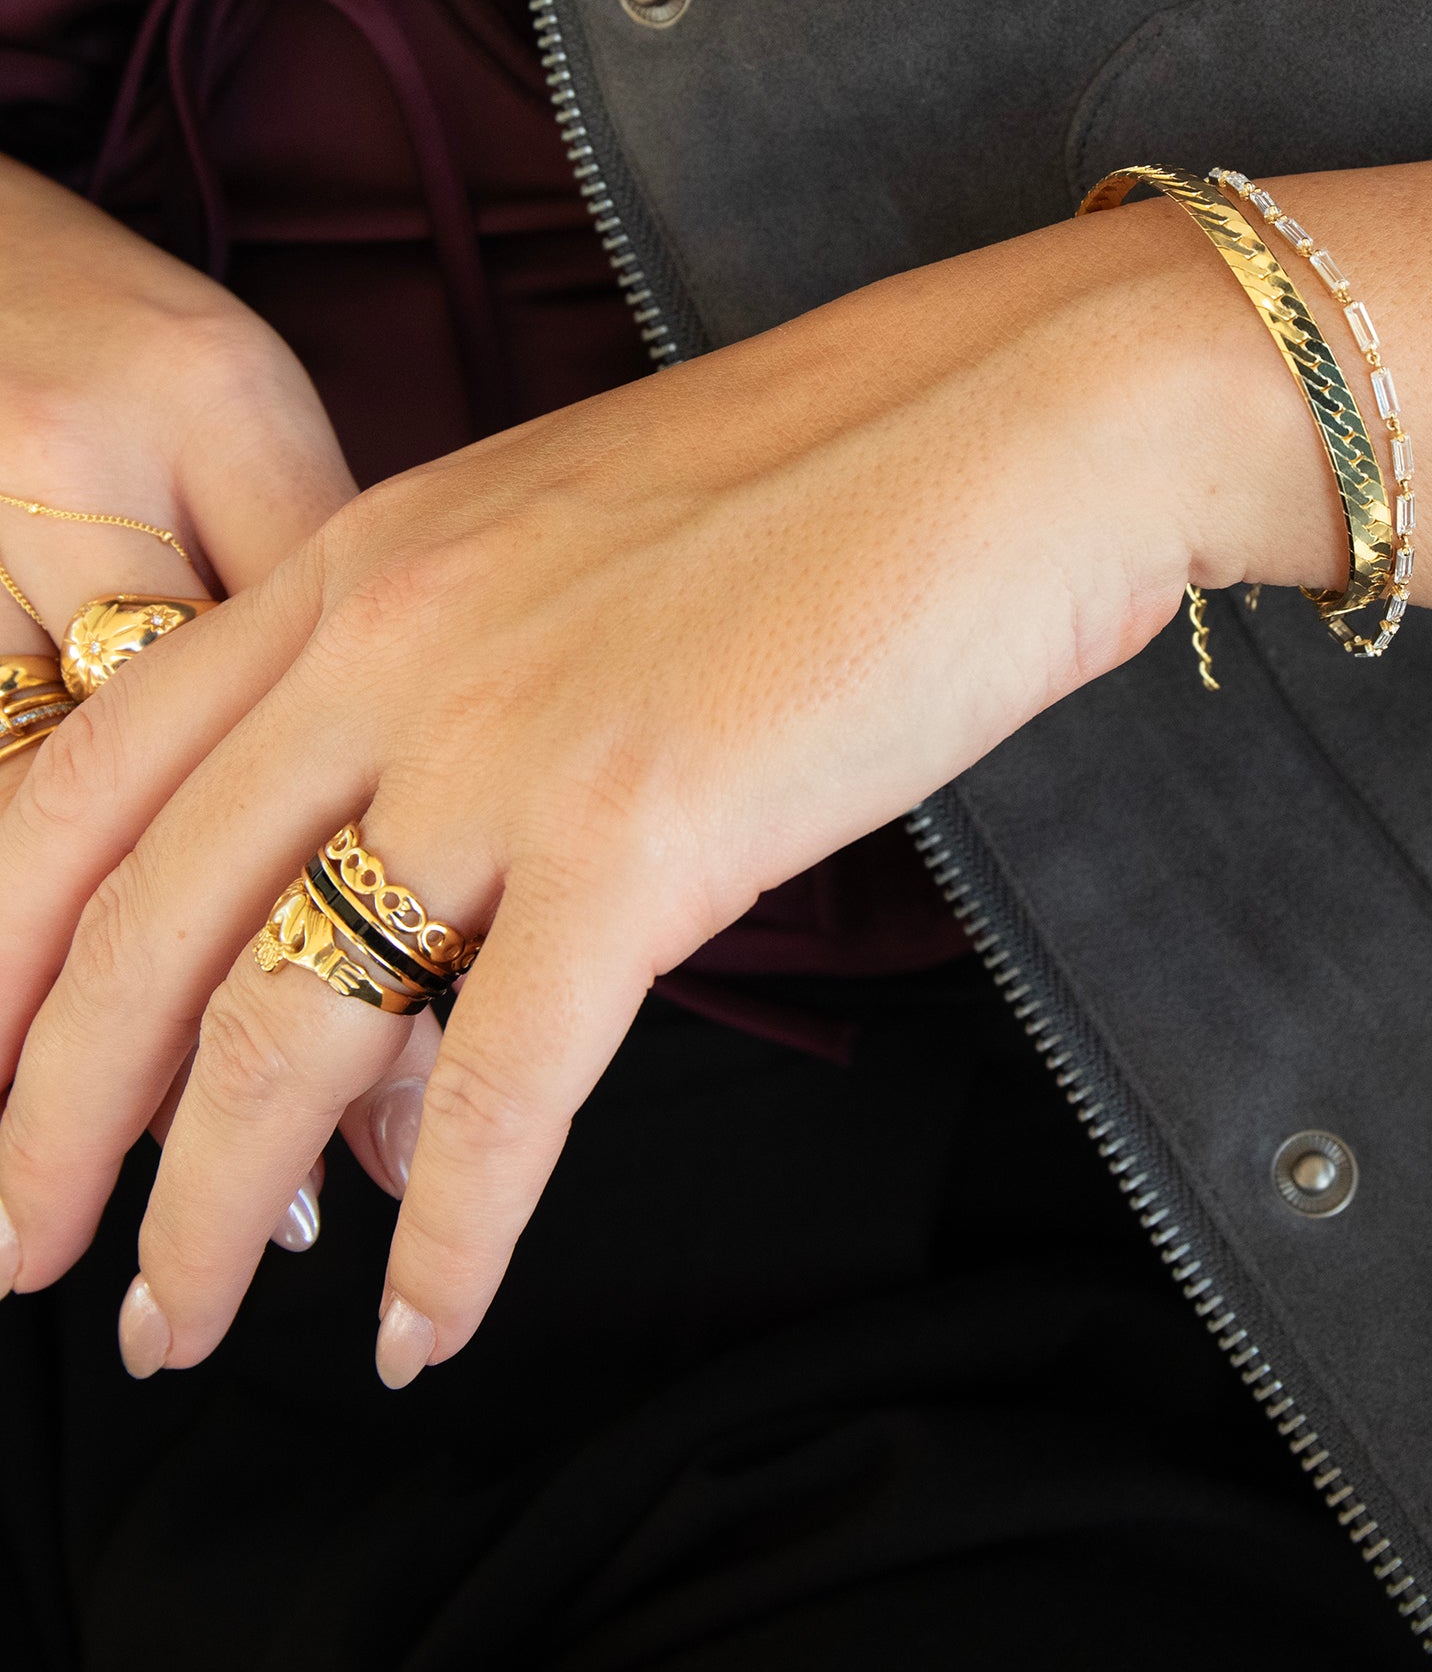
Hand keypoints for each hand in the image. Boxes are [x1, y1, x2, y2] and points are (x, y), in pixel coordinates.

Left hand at [0, 191, 1337, 1382]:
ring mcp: (511, 736)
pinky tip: (435, 1322)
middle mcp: (392, 644)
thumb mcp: (579, 551)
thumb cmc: (840, 471)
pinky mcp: (649, 827)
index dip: (5, 956)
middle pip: (148, 927)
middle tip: (27, 1257)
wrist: (1018, 418)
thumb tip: (435, 876)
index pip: (94, 779)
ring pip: (291, 1020)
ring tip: (186, 1325)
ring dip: (211, 1207)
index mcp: (365, 559)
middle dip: (58, 1127)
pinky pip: (508, 1076)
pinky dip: (460, 1227)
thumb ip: (465, 686)